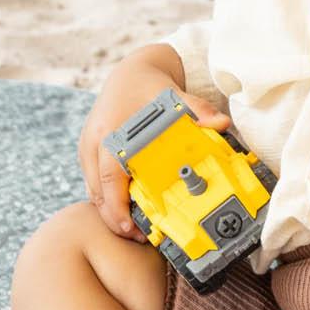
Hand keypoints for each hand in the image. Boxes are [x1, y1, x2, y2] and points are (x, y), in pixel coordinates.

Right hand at [77, 54, 231, 240]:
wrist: (129, 73)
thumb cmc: (150, 87)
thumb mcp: (176, 96)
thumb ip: (199, 110)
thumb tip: (221, 124)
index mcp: (111, 131)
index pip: (109, 176)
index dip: (116, 205)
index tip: (128, 227)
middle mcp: (94, 141)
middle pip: (97, 189)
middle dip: (113, 217)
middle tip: (134, 237)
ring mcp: (88, 148)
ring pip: (93, 189)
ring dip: (110, 212)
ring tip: (133, 231)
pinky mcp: (89, 153)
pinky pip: (95, 183)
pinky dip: (108, 200)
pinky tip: (126, 213)